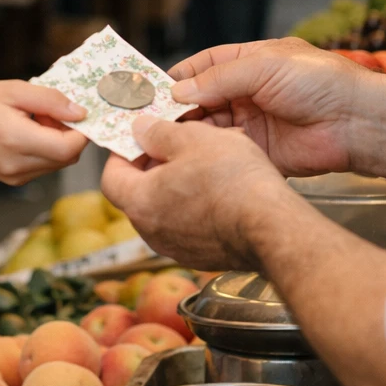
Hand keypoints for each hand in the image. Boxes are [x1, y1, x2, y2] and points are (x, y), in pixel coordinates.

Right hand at [0, 81, 87, 185]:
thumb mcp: (13, 90)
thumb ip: (50, 100)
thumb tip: (81, 113)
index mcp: (16, 140)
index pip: (68, 148)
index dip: (81, 131)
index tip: (75, 111)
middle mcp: (18, 166)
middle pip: (67, 157)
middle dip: (70, 134)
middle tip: (51, 111)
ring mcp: (15, 177)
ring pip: (58, 163)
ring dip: (58, 142)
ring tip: (37, 120)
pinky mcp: (14, 180)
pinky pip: (44, 166)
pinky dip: (46, 149)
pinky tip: (29, 132)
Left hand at [101, 117, 289, 270]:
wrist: (273, 227)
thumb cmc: (232, 181)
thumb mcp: (191, 138)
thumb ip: (158, 132)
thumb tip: (139, 129)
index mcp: (140, 203)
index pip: (112, 177)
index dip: (121, 154)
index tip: (138, 139)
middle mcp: (153, 232)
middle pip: (138, 194)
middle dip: (153, 166)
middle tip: (175, 144)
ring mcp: (178, 248)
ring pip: (166, 209)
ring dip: (177, 185)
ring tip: (203, 162)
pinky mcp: (203, 256)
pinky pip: (189, 225)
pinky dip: (196, 205)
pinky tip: (220, 188)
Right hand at [168, 38, 379, 177]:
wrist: (358, 123)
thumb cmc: (319, 81)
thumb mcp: (264, 66)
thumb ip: (218, 78)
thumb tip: (178, 91)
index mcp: (247, 63)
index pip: (201, 67)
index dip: (176, 78)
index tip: (149, 90)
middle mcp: (245, 93)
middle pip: (199, 100)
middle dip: (174, 109)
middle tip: (146, 121)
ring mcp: (251, 123)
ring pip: (207, 128)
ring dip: (186, 134)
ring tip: (158, 140)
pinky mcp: (258, 153)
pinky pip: (224, 153)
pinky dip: (206, 155)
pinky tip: (187, 158)